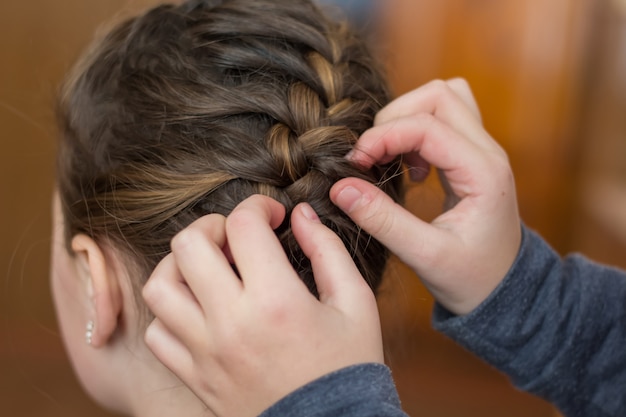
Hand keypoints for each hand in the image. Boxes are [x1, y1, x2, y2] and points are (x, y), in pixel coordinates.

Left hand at [142, 195, 382, 416]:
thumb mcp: (356, 303)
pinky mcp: (196, 376)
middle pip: (187, 245)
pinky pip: (157, 334)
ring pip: (159, 287)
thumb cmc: (348, 367)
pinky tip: (200, 309)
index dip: (257, 206)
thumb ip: (327, 250)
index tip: (272, 215)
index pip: (243, 225)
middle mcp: (232, 323)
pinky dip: (170, 312)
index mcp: (276, 301)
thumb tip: (300, 214)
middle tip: (236, 236)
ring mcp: (207, 353)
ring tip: (209, 268)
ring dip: (180, 265)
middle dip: (212, 225)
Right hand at [331, 79, 521, 314]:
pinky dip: (416, 129)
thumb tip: (340, 186)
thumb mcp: (424, 255)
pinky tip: (409, 167)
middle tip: (372, 157)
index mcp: (483, 173)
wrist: (503, 289)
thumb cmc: (470, 277)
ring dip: (407, 117)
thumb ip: (382, 220)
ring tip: (393, 159)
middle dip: (393, 118)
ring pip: (442, 98)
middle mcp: (488, 151)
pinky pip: (443, 118)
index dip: (382, 136)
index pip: (427, 126)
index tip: (354, 163)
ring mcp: (482, 149)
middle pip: (438, 95)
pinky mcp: (470, 155)